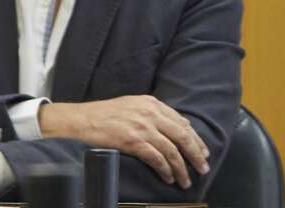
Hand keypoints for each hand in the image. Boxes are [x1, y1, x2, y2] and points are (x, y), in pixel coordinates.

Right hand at [39, 96, 207, 188]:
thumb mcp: (134, 105)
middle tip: (203, 167)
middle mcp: (151, 113)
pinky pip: (156, 158)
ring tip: (186, 180)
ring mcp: (142, 127)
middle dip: (196, 154)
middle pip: (182, 136)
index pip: (182, 123)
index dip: (195, 139)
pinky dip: (165, 169)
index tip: (202, 151)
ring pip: (171, 150)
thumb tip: (177, 126)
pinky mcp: (132, 141)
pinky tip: (169, 177)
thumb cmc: (105, 114)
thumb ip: (154, 113)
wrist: (81, 119)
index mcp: (153, 104)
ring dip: (182, 167)